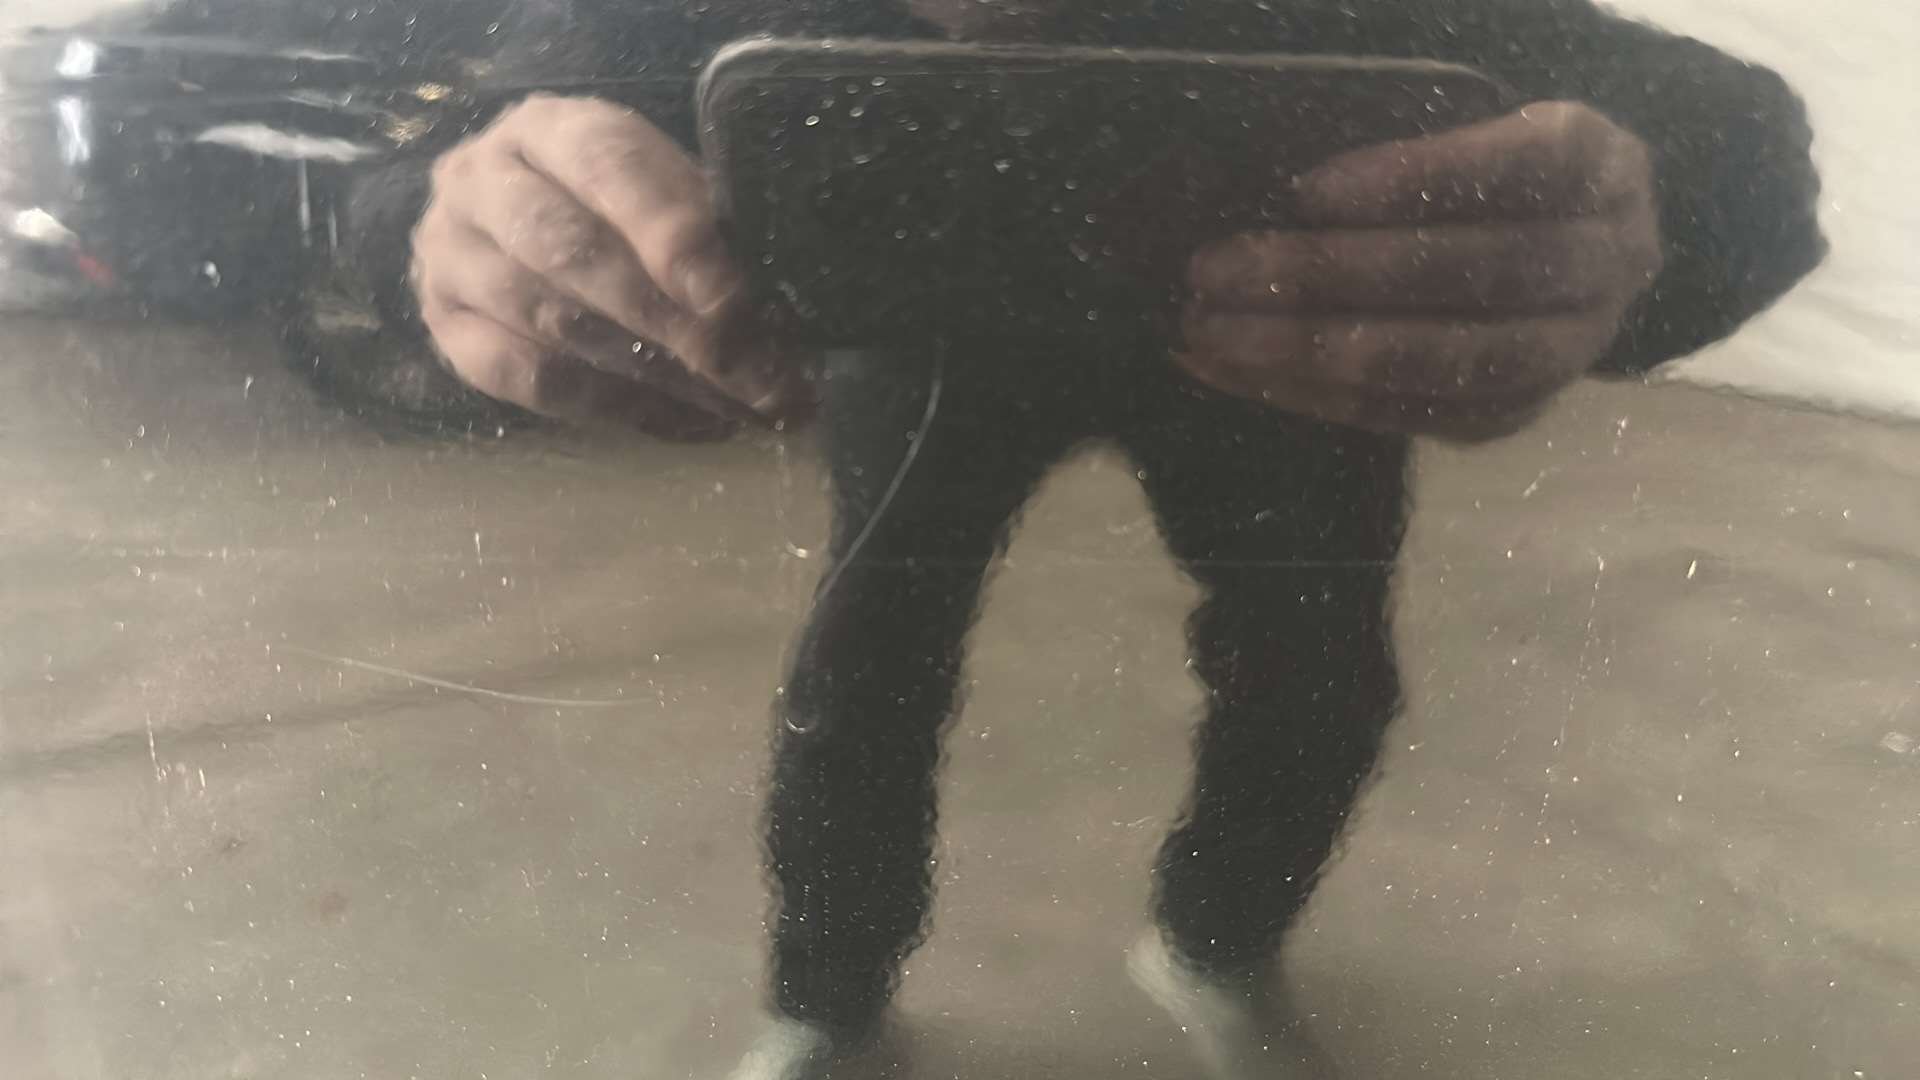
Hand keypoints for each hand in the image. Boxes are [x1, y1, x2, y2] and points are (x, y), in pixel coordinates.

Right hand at [411, 95, 807, 433]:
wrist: (511, 229)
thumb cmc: (619, 209)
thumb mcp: (668, 193)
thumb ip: (710, 232)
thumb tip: (779, 317)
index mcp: (552, 128)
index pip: (609, 168)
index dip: (673, 235)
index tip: (732, 301)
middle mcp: (481, 179)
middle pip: (574, 253)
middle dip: (676, 324)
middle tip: (758, 378)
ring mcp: (449, 254)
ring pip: (551, 322)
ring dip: (657, 376)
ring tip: (739, 407)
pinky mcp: (444, 326)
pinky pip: (529, 378)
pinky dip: (615, 408)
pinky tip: (687, 424)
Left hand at [1180, 101, 1662, 440]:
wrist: (1561, 252)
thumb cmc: (1486, 178)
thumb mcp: (1468, 133)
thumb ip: (1401, 156)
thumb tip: (1264, 187)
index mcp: (1600, 167)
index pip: (1515, 169)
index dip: (1413, 179)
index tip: (1306, 190)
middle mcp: (1607, 264)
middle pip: (1470, 274)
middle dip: (1329, 275)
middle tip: (1216, 269)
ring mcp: (1566, 353)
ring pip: (1442, 362)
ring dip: (1310, 351)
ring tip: (1210, 333)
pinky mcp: (1511, 416)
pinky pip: (1409, 414)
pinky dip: (1313, 395)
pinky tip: (1235, 372)